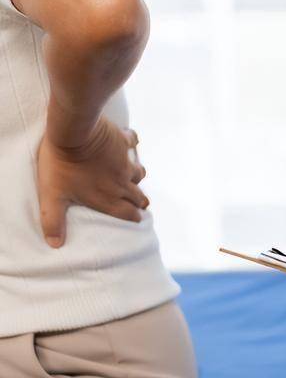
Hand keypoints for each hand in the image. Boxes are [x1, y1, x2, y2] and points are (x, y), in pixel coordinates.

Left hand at [37, 117, 148, 247]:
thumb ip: (53, 221)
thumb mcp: (52, 196)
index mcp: (107, 198)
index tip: (137, 219)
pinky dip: (131, 142)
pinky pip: (132, 142)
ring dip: (137, 175)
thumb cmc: (61, 166)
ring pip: (139, 172)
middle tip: (141, 203)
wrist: (73, 133)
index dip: (133, 217)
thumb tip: (55, 245)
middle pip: (138, 195)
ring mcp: (124, 162)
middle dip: (140, 201)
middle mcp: (120, 182)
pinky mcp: (123, 142)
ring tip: (135, 176)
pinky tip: (129, 140)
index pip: (126, 213)